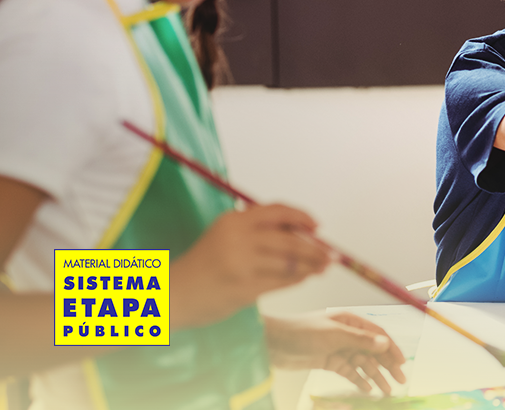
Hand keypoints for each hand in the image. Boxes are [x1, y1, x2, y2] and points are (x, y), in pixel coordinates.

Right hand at [170, 204, 329, 327]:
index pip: (277, 211)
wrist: (174, 293)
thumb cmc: (205, 264)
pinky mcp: (244, 287)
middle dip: (315, 248)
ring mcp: (242, 264)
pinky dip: (297, 279)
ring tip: (320, 268)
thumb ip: (257, 230)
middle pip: (289, 239)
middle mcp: (238, 238)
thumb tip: (302, 232)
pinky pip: (281, 281)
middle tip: (329, 255)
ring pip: (289, 262)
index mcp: (234, 220)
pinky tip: (302, 278)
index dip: (301, 217)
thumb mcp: (225, 235)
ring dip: (310, 266)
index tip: (317, 226)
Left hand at [266, 312, 406, 394]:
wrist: (272, 343)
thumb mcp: (335, 334)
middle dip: (386, 366)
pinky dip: (358, 379)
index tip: (402, 364)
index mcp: (350, 321)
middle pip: (372, 350)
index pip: (378, 334)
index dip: (391, 349)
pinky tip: (367, 389)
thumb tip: (385, 343)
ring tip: (385, 392)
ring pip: (362, 363)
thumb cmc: (302, 332)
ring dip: (374, 376)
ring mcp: (337, 348)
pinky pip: (348, 371)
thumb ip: (361, 340)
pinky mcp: (328, 361)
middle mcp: (346, 333)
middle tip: (400, 382)